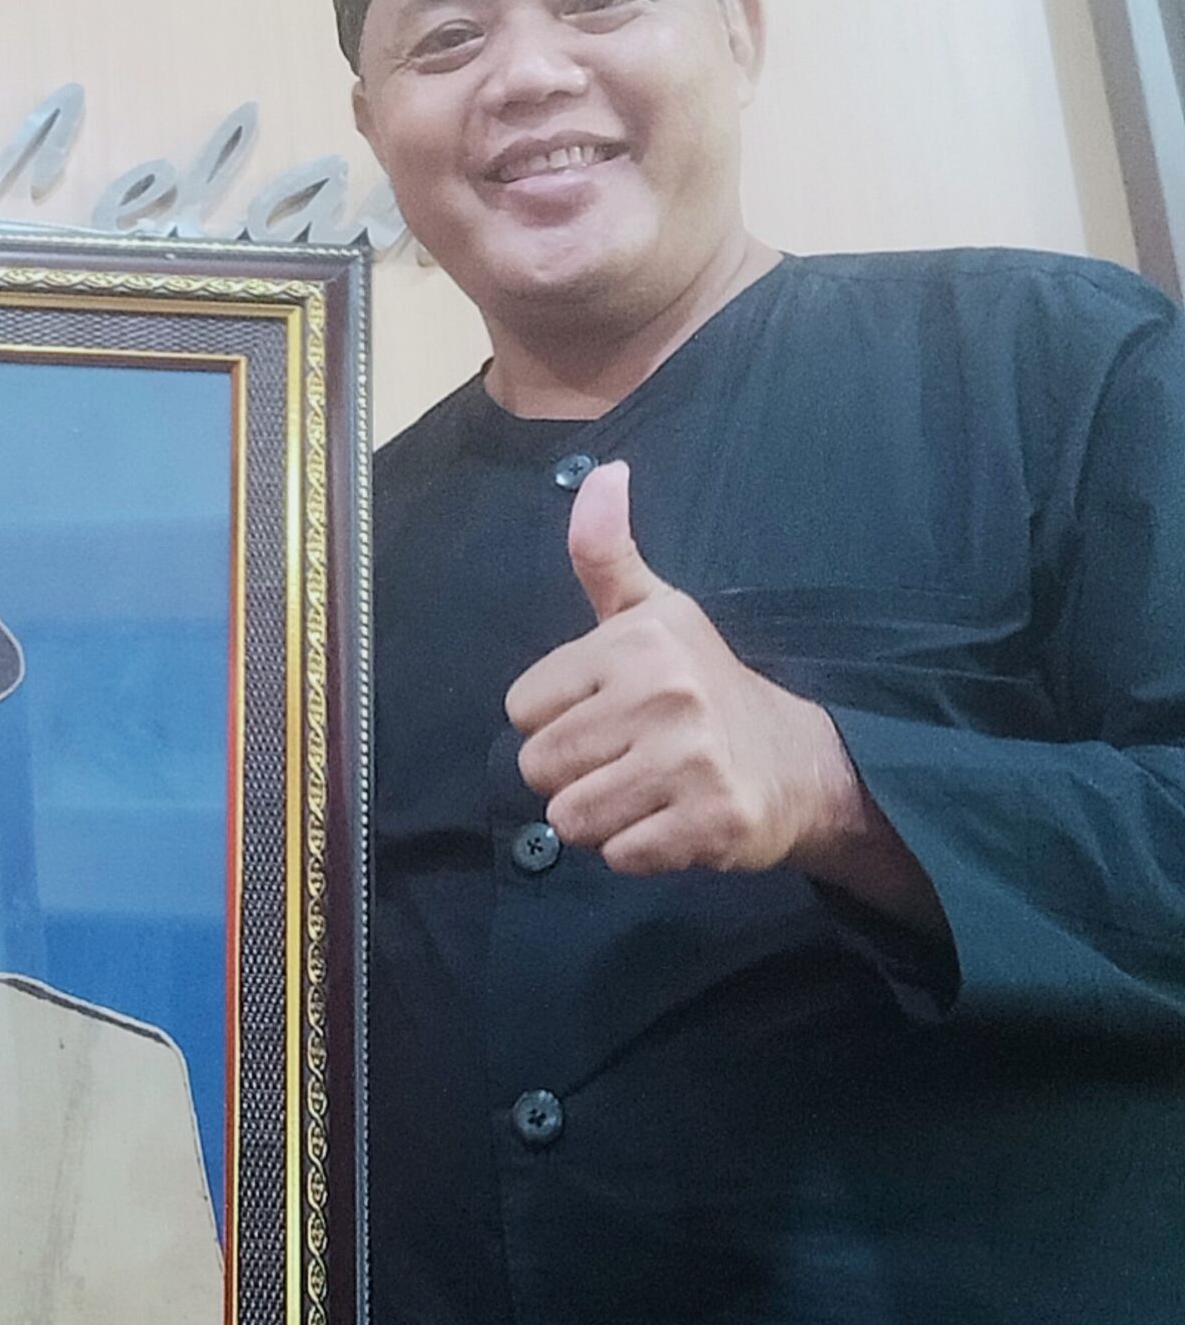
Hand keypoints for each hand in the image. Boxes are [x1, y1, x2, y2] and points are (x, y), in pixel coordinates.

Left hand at [505, 463, 935, 927]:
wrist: (802, 765)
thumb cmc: (705, 683)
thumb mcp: (654, 611)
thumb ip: (607, 552)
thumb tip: (603, 469)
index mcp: (637, 641)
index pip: (522, 707)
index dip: (556, 717)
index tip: (608, 711)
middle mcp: (664, 694)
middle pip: (538, 766)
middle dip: (572, 772)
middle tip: (627, 758)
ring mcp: (690, 761)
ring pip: (570, 817)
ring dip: (600, 817)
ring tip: (646, 789)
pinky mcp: (710, 823)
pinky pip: (618, 856)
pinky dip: (638, 850)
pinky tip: (672, 821)